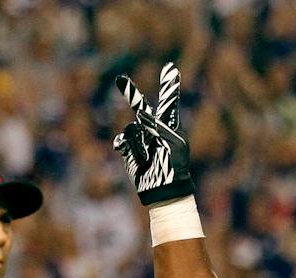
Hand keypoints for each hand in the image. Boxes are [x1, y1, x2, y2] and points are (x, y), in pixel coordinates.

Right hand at [112, 62, 193, 205]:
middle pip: (140, 107)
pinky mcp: (128, 148)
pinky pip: (122, 142)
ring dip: (140, 145)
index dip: (169, 86)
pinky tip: (138, 159)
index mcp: (169, 127)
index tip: (172, 68)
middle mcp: (153, 129)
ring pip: (132, 130)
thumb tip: (140, 113)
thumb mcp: (172, 145)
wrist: (163, 190)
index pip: (168, 103)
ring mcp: (139, 138)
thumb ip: (158, 126)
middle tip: (121, 80)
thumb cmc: (174, 168)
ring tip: (151, 159)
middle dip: (130, 93)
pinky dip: (128, 149)